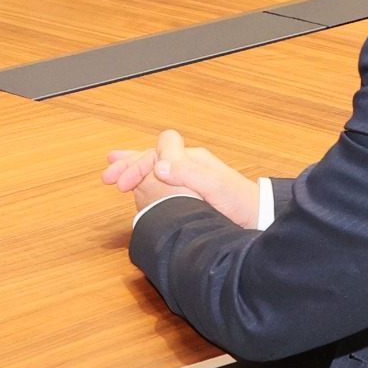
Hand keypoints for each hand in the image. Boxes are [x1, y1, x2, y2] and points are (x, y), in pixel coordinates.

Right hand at [103, 129, 259, 227]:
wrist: (260, 217)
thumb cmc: (242, 203)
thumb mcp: (216, 189)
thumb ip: (189, 175)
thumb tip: (159, 166)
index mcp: (193, 159)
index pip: (158, 150)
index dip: (138, 164)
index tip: (123, 182)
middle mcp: (190, 164)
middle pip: (152, 157)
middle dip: (128, 166)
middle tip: (107, 178)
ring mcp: (190, 177)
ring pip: (155, 167)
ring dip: (133, 170)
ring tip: (113, 174)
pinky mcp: (192, 191)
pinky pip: (162, 180)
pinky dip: (145, 180)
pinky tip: (136, 187)